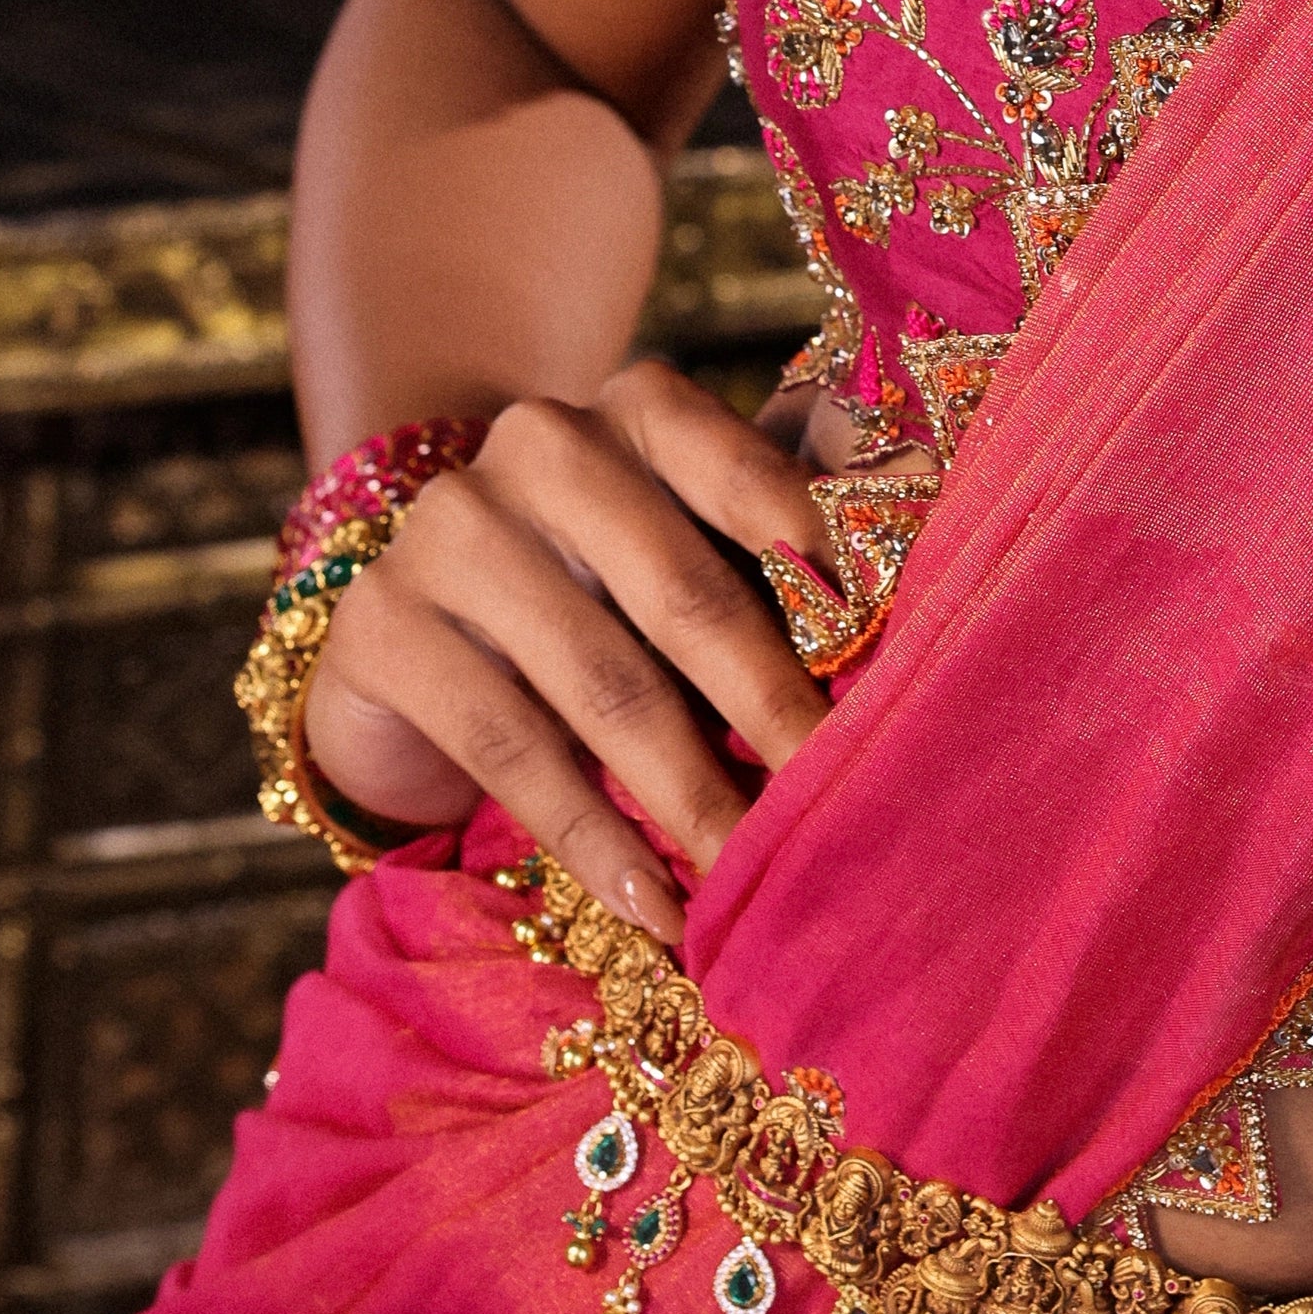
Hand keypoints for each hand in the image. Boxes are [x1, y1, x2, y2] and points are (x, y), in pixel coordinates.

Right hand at [305, 359, 860, 928]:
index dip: (831, 579)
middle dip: (774, 713)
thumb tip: (929, 508)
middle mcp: (542, 443)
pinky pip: (512, 750)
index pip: (755, 481)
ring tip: (755, 878)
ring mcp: (449, 529)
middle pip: (687, 596)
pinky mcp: (382, 627)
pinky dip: (596, 842)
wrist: (421, 637)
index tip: (898, 673)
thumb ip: (800, 520)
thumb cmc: (607, 588)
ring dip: (692, 799)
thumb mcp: (701, 542)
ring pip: (604, 687)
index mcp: (642, 405)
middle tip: (841, 805)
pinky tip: (657, 907)